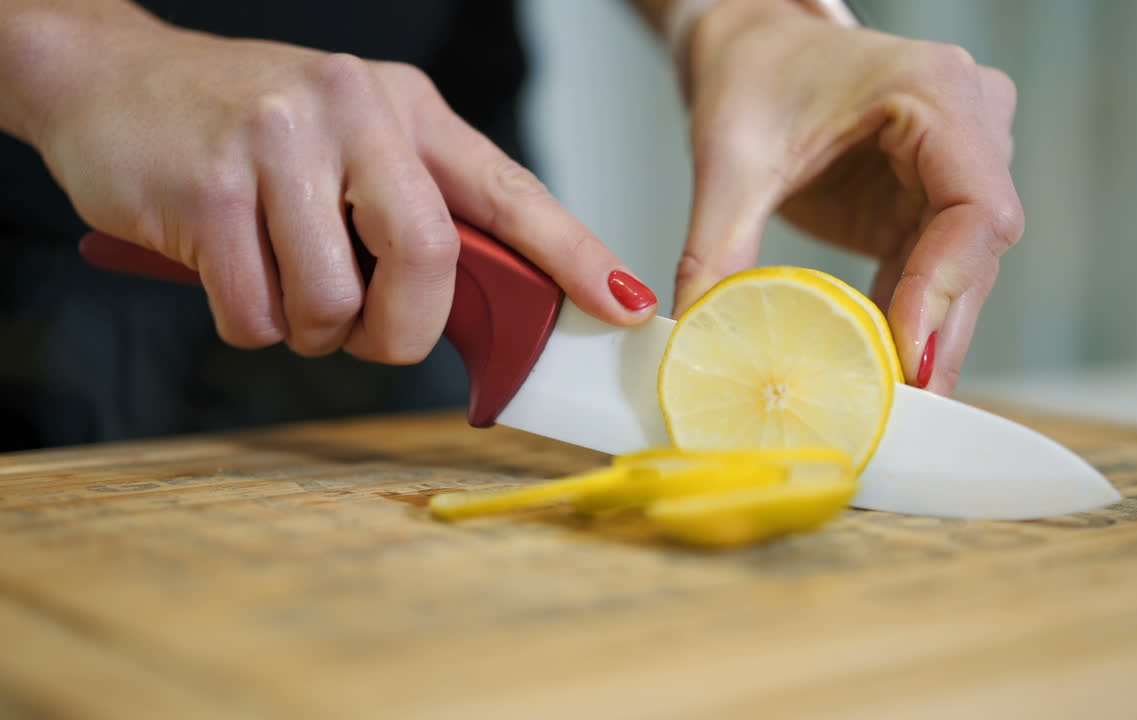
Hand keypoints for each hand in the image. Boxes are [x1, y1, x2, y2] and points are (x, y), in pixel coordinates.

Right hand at [34, 18, 655, 363]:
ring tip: (278, 282)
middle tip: (370, 333)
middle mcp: (354, 110)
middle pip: (430, 262)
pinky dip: (248, 321)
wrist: (108, 79)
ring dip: (311, 330)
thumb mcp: (349, 145)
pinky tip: (224, 271)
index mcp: (407, 108)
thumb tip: (481, 314)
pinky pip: (256, 313)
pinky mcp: (208, 187)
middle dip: (403, 330)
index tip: (628, 305)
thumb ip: (414, 212)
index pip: (511, 191)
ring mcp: (279, 142)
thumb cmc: (248, 127)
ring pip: (333, 304)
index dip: (576, 254)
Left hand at [673, 0, 1023, 393]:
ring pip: (962, 270)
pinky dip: (905, 317)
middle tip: (902, 406)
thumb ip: (716, 250)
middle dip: (939, 331)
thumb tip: (697, 339)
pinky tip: (877, 364)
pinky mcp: (931, 199)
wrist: (752, 42)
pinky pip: (933, 270)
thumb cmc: (751, 73)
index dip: (946, 288)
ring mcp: (958, 163)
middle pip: (977, 252)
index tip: (905, 353)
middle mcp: (969, 124)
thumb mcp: (728, 160)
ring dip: (925, 333)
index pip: (976, 207)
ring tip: (889, 401)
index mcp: (935, 92)